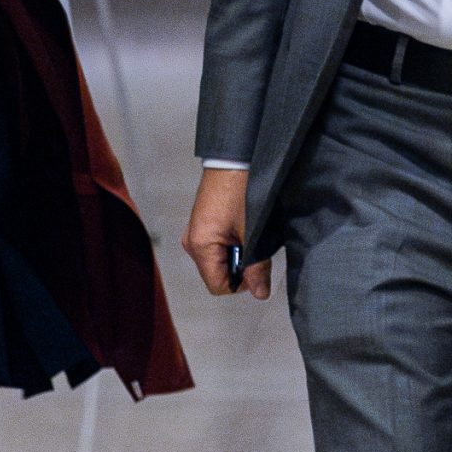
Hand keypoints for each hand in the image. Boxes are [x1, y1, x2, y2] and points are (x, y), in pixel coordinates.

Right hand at [181, 166, 270, 298]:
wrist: (234, 158)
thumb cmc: (240, 190)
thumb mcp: (252, 232)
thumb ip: (256, 266)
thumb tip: (260, 293)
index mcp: (200, 246)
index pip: (218, 286)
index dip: (241, 284)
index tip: (257, 268)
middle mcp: (192, 242)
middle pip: (217, 274)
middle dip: (240, 268)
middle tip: (255, 247)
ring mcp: (195, 232)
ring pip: (218, 261)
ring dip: (238, 255)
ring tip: (250, 234)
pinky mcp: (202, 224)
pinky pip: (217, 246)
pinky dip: (233, 243)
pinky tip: (243, 227)